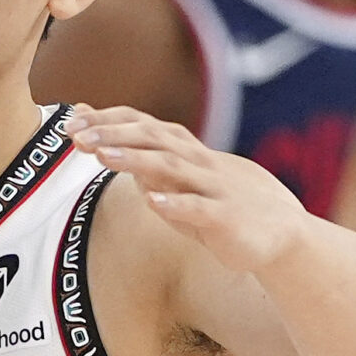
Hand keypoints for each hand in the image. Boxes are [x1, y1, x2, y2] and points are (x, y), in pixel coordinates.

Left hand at [67, 106, 307, 275]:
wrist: (284, 235)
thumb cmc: (224, 208)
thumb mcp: (182, 185)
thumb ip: (147, 166)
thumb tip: (107, 148)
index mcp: (186, 153)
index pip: (142, 125)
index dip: (108, 121)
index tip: (71, 122)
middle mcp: (197, 163)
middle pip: (152, 138)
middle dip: (112, 133)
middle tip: (75, 134)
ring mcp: (213, 188)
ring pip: (171, 166)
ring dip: (135, 159)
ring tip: (102, 155)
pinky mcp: (226, 218)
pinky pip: (200, 208)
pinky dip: (177, 203)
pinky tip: (152, 201)